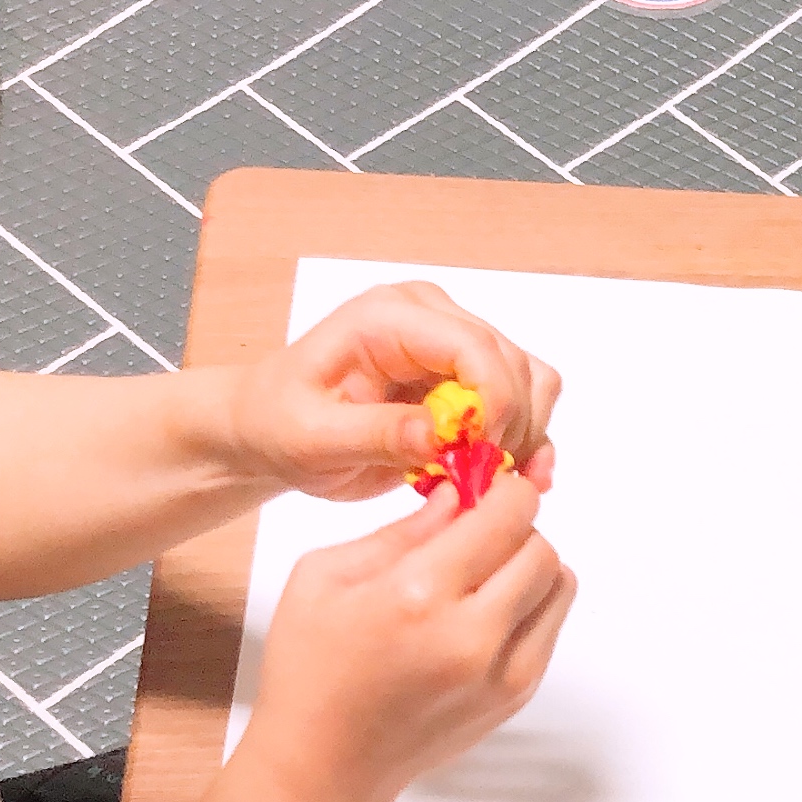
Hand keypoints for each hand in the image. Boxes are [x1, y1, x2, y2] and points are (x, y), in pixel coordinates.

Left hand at [224, 282, 561, 500]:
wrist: (269, 430)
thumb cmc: (279, 425)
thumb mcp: (311, 437)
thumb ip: (375, 434)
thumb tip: (441, 435)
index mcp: (388, 317)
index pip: (472, 345)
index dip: (493, 403)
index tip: (479, 459)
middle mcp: (432, 318)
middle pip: (512, 364)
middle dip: (510, 428)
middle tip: (478, 482)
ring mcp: (454, 346)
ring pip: (532, 382)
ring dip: (526, 437)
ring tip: (492, 484)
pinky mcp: (468, 378)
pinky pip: (526, 404)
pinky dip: (528, 443)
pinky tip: (509, 479)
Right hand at [235, 478, 578, 801]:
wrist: (325, 766)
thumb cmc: (310, 667)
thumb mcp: (324, 577)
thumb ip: (401, 530)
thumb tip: (457, 493)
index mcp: (417, 594)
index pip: (505, 515)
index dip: (503, 490)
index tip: (485, 486)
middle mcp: (471, 634)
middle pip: (540, 546)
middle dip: (513, 526)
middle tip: (476, 533)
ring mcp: (501, 672)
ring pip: (559, 585)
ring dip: (529, 565)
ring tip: (482, 575)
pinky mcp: (515, 697)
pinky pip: (551, 626)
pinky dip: (530, 605)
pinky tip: (484, 612)